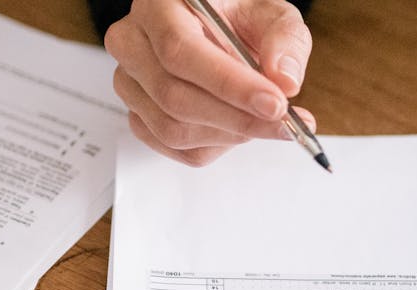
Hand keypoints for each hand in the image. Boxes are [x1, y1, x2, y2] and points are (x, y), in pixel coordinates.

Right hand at [104, 0, 314, 165]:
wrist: (221, 32)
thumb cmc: (238, 19)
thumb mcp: (271, 15)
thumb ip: (285, 41)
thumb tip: (284, 81)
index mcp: (158, 6)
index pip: (180, 51)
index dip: (229, 84)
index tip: (274, 103)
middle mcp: (132, 43)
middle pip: (174, 97)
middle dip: (238, 118)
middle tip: (284, 121)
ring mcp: (130, 84)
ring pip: (174, 129)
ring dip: (231, 135)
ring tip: (267, 122)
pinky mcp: (140, 117)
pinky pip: (177, 148)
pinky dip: (218, 146)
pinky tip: (240, 127)